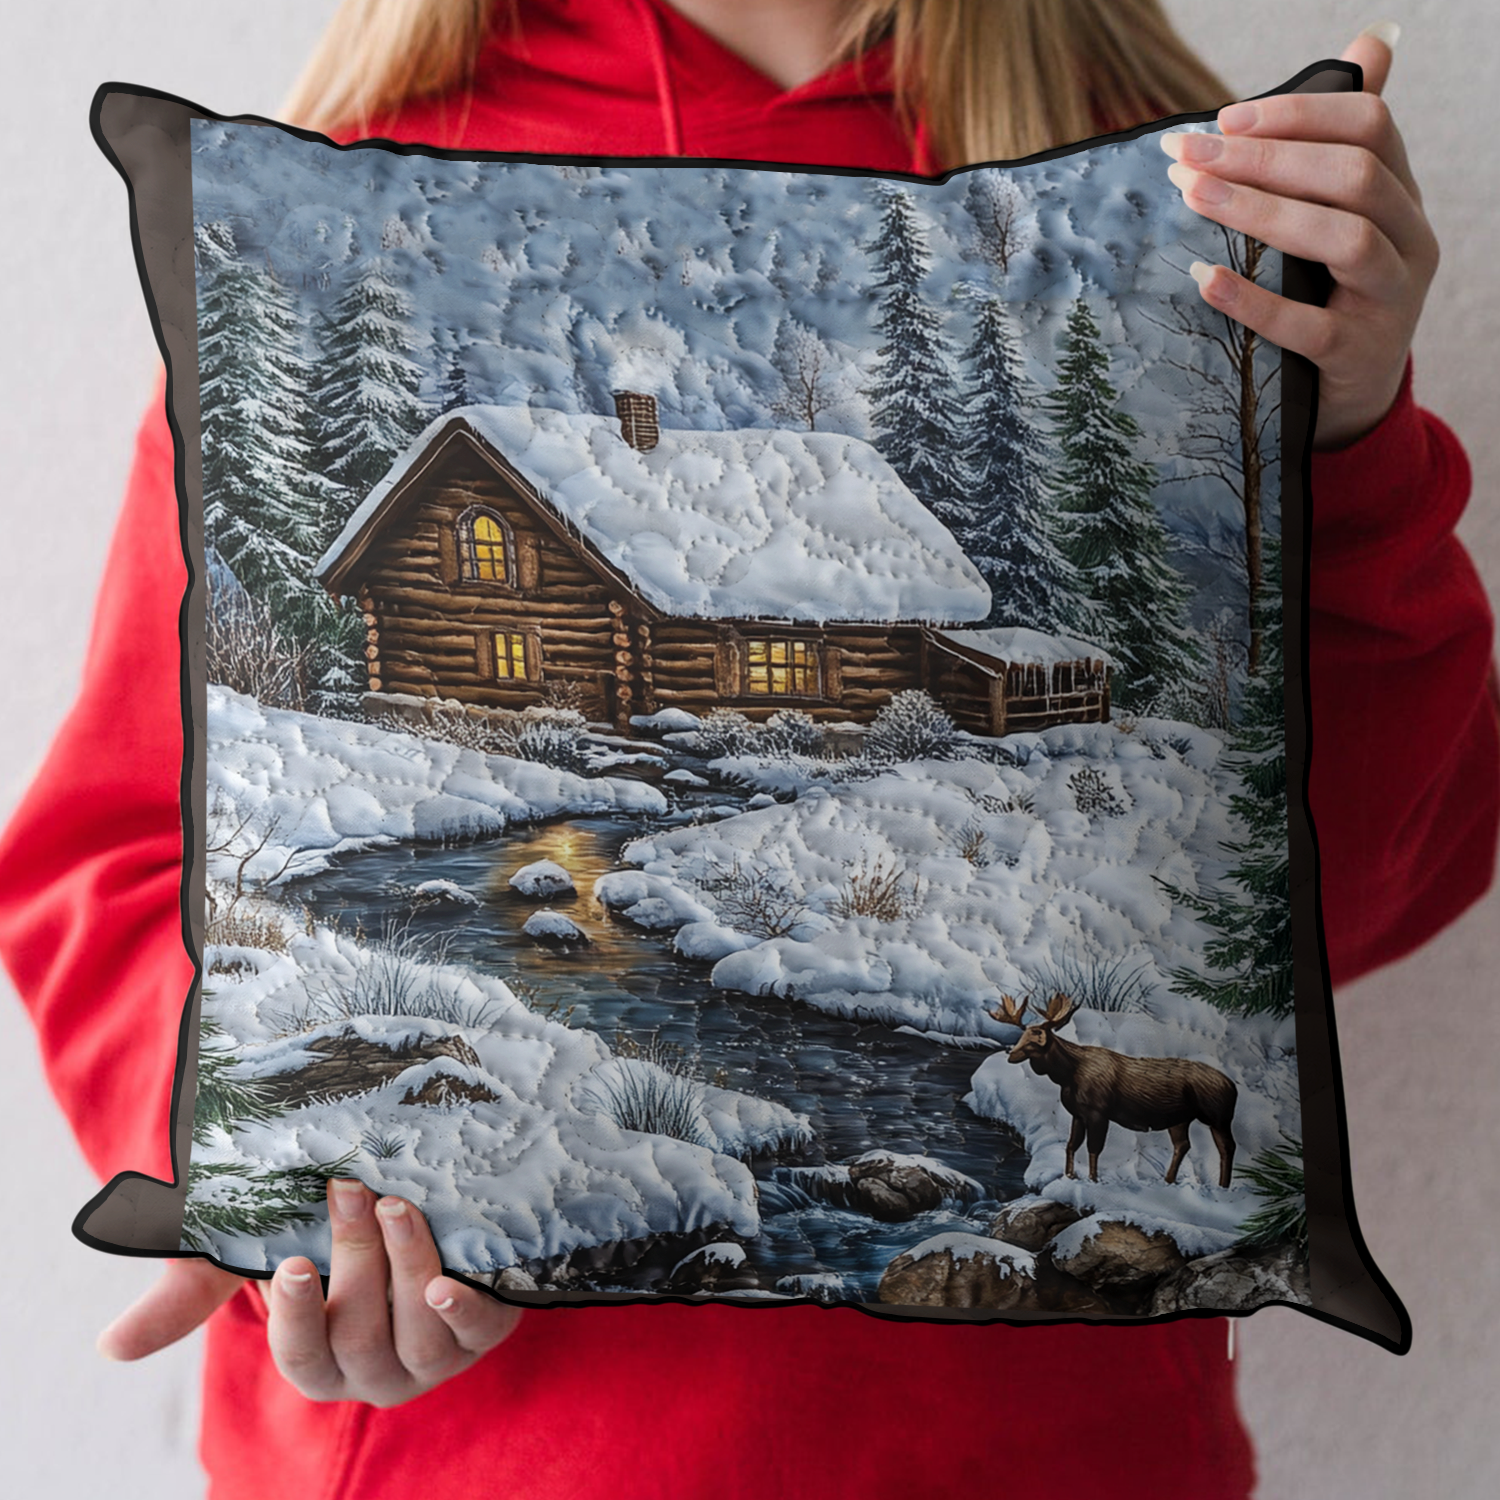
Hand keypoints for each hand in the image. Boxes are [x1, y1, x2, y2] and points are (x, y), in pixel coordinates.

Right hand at [99, 1180, 522, 1407]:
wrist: (400, 1193)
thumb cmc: (311, 1231)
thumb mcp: (245, 1254)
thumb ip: (188, 1292)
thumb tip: (109, 1349)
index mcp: (317, 1360)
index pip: (302, 1357)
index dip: (297, 1316)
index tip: (292, 1264)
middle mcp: (374, 1370)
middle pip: (360, 1334)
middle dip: (354, 1260)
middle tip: (349, 1192)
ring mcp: (433, 1355)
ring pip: (417, 1333)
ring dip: (407, 1266)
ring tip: (397, 1207)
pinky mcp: (482, 1328)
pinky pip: (481, 1333)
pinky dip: (467, 1309)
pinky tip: (452, 1281)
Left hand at [1160, 24, 1437, 450]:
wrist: (1350, 398)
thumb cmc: (1331, 297)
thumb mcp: (1339, 220)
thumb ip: (1338, 144)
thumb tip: (1368, 44)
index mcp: (1401, 197)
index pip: (1369, 127)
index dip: (1297, 115)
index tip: (1223, 119)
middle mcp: (1409, 240)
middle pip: (1353, 175)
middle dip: (1266, 157)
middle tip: (1188, 155)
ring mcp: (1390, 300)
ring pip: (1345, 239)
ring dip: (1263, 212)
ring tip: (1193, 197)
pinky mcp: (1358, 355)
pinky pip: (1309, 325)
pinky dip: (1253, 300)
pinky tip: (1203, 278)